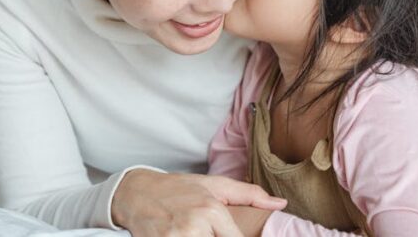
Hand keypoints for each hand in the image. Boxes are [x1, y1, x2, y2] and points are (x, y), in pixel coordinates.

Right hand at [112, 170, 286, 236]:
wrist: (136, 193)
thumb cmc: (178, 189)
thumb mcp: (214, 185)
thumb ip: (249, 194)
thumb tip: (281, 204)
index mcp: (212, 210)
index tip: (233, 236)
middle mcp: (196, 225)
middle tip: (209, 231)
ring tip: (195, 232)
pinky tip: (184, 236)